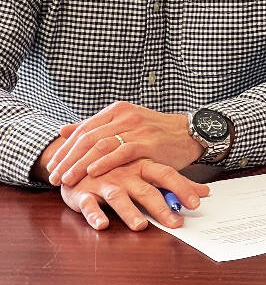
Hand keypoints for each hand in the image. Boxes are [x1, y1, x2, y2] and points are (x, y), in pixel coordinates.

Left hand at [46, 101, 200, 186]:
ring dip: (80, 164)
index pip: (83, 129)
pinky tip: (92, 172)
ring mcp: (136, 128)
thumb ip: (95, 127)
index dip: (65, 149)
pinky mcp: (148, 142)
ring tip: (67, 180)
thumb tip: (63, 129)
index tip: (52, 166)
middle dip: (67, 160)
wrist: (190, 133)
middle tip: (54, 177)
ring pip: (100, 145)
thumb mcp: (125, 125)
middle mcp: (124, 116)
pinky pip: (121, 152)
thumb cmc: (156, 133)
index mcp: (117, 109)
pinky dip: (104, 162)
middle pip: (87, 138)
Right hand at [60, 159, 208, 230]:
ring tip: (141, 226)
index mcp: (142, 165)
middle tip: (175, 223)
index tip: (197, 203)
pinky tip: (102, 225)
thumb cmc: (118, 168)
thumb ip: (175, 182)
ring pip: (119, 198)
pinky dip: (94, 215)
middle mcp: (126, 174)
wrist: (77, 159)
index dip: (182, 188)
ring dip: (130, 212)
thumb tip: (204, 192)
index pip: (167, 175)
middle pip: (146, 190)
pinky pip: (89, 205)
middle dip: (162, 208)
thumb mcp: (146, 170)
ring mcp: (104, 183)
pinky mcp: (83, 194)